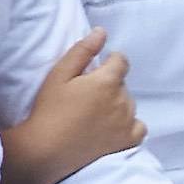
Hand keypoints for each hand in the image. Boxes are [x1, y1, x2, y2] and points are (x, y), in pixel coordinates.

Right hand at [0, 30, 141, 183]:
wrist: (45, 151)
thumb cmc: (48, 111)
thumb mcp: (59, 75)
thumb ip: (82, 51)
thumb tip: (101, 32)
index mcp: (108, 81)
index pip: (121, 61)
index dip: (109, 63)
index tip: (95, 72)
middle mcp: (123, 100)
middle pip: (122, 84)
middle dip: (109, 85)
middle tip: (86, 98)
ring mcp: (128, 122)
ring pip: (129, 104)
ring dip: (118, 105)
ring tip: (94, 115)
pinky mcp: (128, 141)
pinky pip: (138, 127)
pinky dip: (129, 125)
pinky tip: (111, 128)